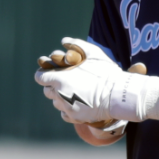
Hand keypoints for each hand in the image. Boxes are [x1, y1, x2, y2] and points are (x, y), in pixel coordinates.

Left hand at [35, 38, 158, 124]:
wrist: (118, 95)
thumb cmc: (106, 72)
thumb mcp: (93, 53)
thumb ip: (77, 44)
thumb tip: (64, 41)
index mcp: (60, 78)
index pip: (40, 77)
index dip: (44, 74)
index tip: (52, 73)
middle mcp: (59, 94)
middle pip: (47, 91)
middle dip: (53, 86)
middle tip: (65, 82)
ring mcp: (66, 107)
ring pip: (55, 103)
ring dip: (60, 97)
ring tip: (73, 93)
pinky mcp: (74, 117)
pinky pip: (64, 114)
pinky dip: (68, 109)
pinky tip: (77, 104)